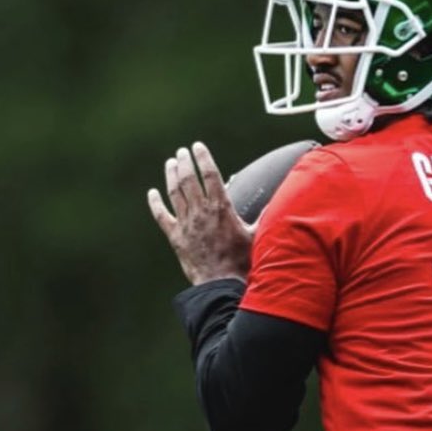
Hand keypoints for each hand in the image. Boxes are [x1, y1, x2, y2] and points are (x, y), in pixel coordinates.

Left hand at [147, 142, 254, 285]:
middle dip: (184, 162)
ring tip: (171, 162)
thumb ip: (263, 216)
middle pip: (189, 178)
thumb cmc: (241, 261)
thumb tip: (279, 203)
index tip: (198, 146)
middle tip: (182, 152)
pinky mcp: (175, 237)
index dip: (203, 157)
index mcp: (221, 207)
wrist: (221, 283)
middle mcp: (201, 211)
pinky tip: (152, 193)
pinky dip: (156, 203)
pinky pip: (161, 216)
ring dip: (171, 175)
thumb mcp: (256, 235)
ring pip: (175, 192)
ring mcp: (186, 223)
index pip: (209, 174)